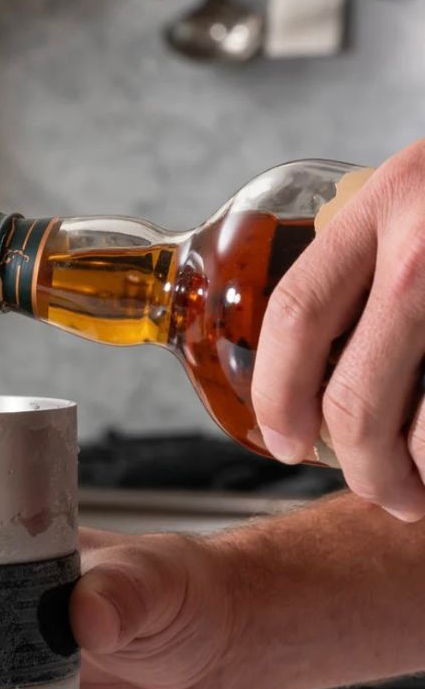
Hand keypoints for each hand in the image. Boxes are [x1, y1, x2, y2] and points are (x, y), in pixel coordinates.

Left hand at [254, 138, 424, 522]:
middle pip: (356, 399)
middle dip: (361, 468)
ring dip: (417, 479)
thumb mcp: (419, 196)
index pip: (295, 316)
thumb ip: (367, 262)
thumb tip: (313, 381)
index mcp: (385, 202)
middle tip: (375, 491)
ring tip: (422, 492)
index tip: (283, 443)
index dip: (277, 396)